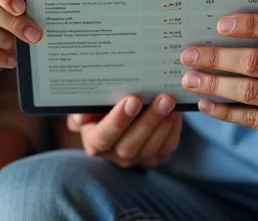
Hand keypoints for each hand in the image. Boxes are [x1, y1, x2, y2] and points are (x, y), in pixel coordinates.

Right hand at [67, 93, 181, 168]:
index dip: (118, 121)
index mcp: (95, 143)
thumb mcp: (87, 107)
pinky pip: (167, 146)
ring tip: (171, 101)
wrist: (119, 121)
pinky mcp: (156, 157)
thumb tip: (80, 117)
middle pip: (131, 144)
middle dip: (148, 120)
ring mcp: (137, 159)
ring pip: (151, 146)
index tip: (132, 100)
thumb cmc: (99, 110)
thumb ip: (81, 111)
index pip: (103, 137)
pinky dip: (173, 129)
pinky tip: (178, 111)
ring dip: (163, 123)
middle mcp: (115, 155)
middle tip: (162, 98)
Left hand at [179, 14, 257, 159]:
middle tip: (189, 54)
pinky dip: (224, 110)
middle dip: (218, 57)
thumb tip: (225, 30)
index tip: (220, 25)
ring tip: (190, 78)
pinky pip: (252, 118)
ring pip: (250, 91)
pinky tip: (205, 103)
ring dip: (214, 83)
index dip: (251, 24)